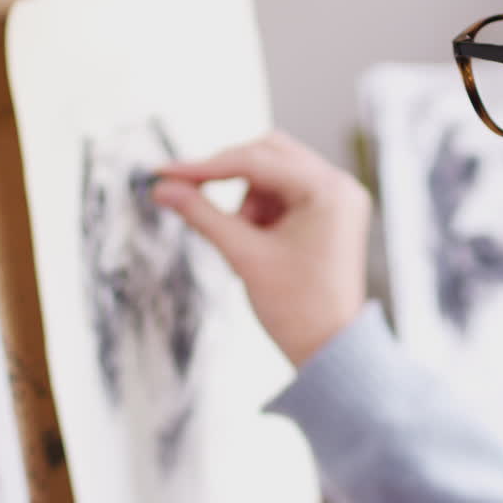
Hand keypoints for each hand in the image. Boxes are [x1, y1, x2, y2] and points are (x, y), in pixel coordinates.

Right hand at [152, 131, 371, 366]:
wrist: (329, 348)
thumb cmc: (296, 308)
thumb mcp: (243, 256)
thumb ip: (201, 215)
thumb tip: (162, 188)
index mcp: (327, 191)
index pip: (256, 161)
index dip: (205, 166)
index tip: (165, 173)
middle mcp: (339, 184)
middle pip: (268, 154)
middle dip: (229, 178)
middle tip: (192, 196)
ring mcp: (338, 197)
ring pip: (273, 172)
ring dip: (247, 199)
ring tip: (247, 244)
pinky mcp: (331, 211)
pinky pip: (285, 192)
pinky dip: (261, 209)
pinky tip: (260, 241)